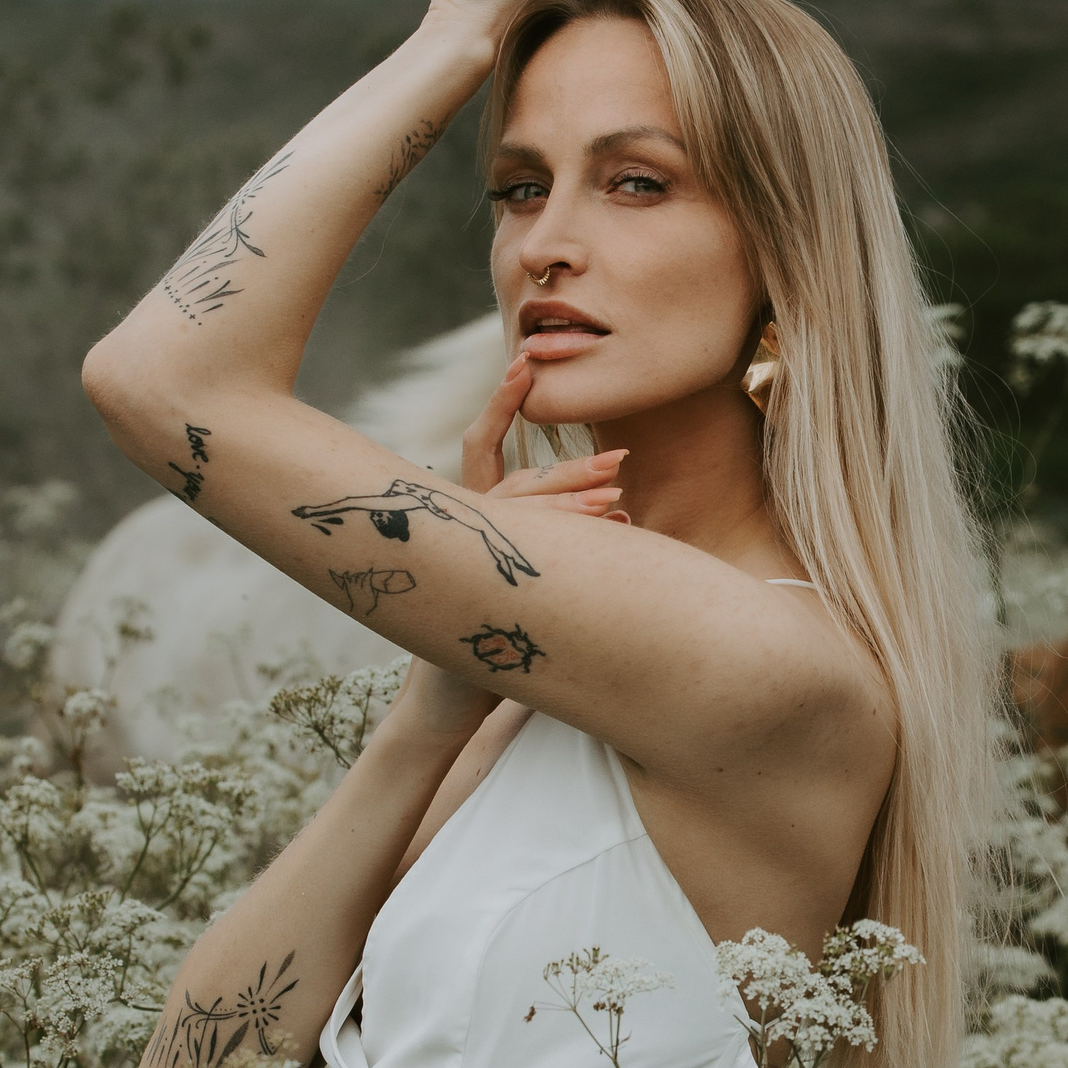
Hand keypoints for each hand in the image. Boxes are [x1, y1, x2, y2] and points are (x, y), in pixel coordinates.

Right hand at [391, 354, 627, 740]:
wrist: (446, 702)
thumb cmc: (489, 639)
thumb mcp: (521, 576)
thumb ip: (552, 540)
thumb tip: (621, 512)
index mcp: (468, 516)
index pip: (483, 448)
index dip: (501, 406)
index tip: (524, 364)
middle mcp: (462, 531)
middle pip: (517, 483)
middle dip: (568, 467)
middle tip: (619, 454)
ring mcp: (465, 563)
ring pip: (517, 517)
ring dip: (571, 503)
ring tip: (619, 492)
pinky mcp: (474, 596)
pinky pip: (522, 558)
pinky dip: (568, 540)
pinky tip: (613, 529)